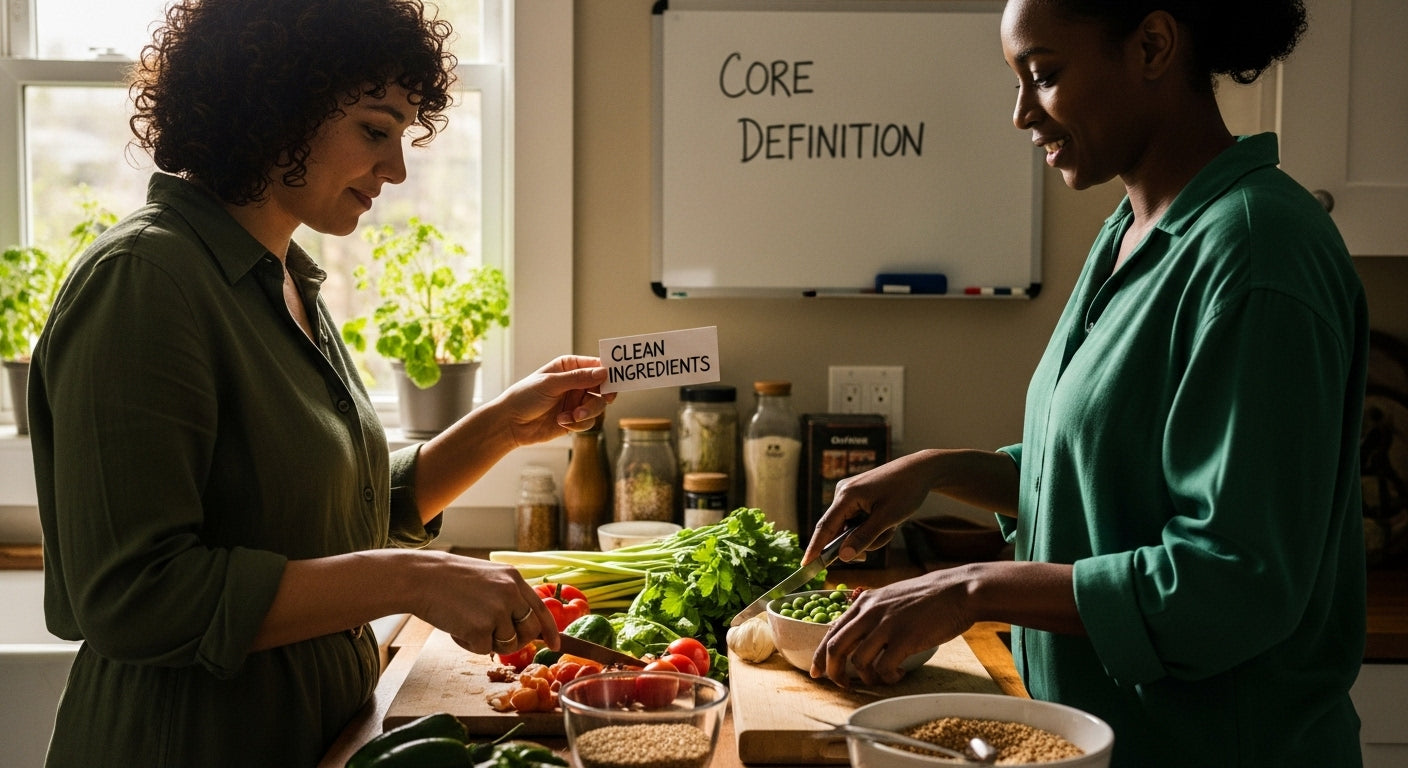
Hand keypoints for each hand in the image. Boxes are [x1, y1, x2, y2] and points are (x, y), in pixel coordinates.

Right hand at [410, 551, 561, 655]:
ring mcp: (497, 611)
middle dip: (518, 641)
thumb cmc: (450, 580)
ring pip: (507, 643)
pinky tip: (456, 627)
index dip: (551, 631)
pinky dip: (469, 644)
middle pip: (530, 631)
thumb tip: (526, 623)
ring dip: (488, 641)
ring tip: (467, 622)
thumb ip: (509, 595)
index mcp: (514, 579)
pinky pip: (484, 650)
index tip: (557, 645)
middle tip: (494, 636)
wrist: (421, 578)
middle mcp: (511, 594)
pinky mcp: (481, 628)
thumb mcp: (488, 578)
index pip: (542, 609)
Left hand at [488, 355, 615, 446]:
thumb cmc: (524, 397)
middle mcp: (576, 383)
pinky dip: (578, 423)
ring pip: (598, 406)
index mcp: (569, 367)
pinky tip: (562, 421)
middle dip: (601, 397)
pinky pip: (589, 422)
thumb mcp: (551, 384)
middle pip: (603, 388)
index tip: (617, 379)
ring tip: (573, 415)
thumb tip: (603, 372)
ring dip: (587, 412)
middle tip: (605, 399)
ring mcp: (575, 401)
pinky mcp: (574, 420)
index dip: (608, 371)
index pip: (596, 365)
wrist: (510, 424)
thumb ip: (578, 378)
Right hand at [803, 451, 936, 563]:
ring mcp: (849, 494)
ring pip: (851, 528)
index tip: (805, 566)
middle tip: (876, 546)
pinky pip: (857, 521)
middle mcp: (843, 493)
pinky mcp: (857, 496)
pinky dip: (871, 527)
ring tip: (890, 526)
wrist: (920, 470)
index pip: (824, 527)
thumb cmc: (905, 491)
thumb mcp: (887, 519)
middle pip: (839, 531)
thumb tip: (842, 557)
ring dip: (869, 535)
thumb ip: (864, 538)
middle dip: (858, 542)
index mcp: (846, 495)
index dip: (814, 548)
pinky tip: (887, 520)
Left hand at [810, 568, 974, 687]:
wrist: (958, 590)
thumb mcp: (891, 597)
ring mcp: (887, 624)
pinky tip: (897, 674)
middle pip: (836, 647)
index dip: (820, 655)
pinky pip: (883, 668)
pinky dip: (886, 677)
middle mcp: (870, 611)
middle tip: (840, 685)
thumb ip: (872, 613)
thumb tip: (857, 637)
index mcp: (864, 601)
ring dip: (865, 678)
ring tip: (879, 679)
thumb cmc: (928, 597)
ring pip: (857, 661)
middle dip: (833, 671)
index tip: (817, 671)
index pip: (832, 631)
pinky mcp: (905, 638)